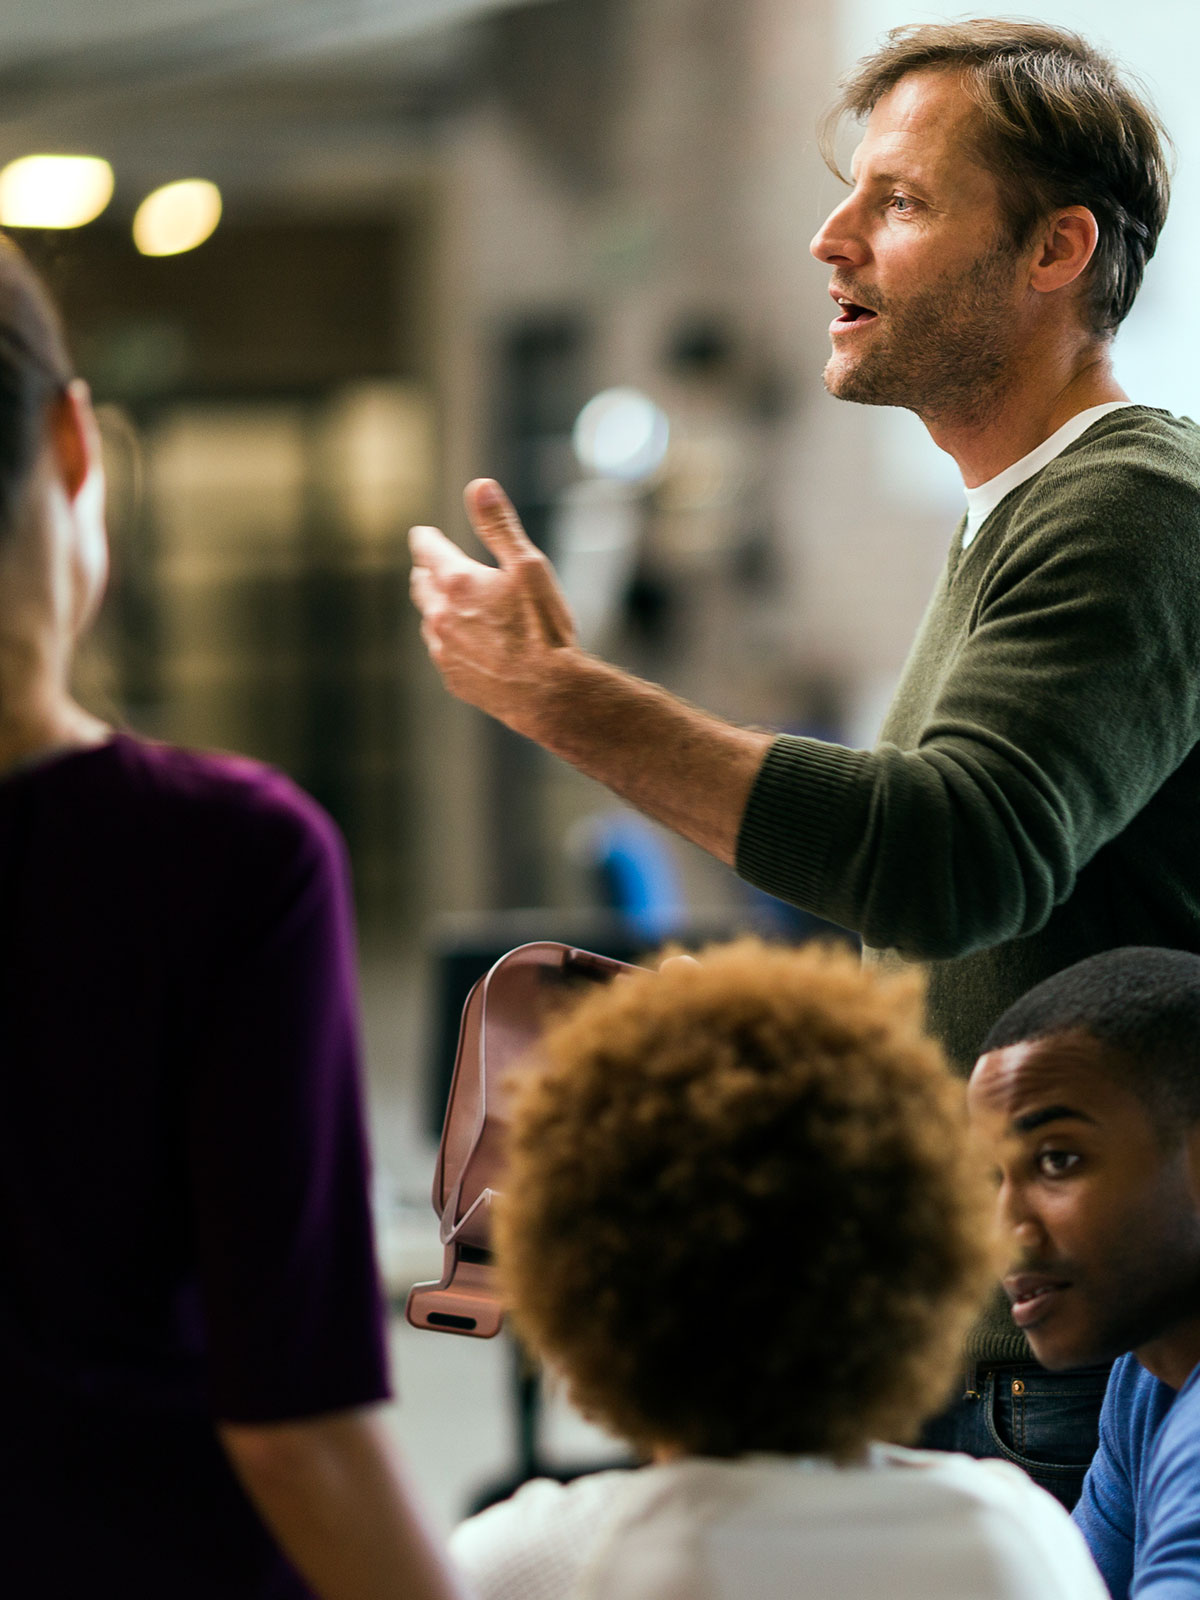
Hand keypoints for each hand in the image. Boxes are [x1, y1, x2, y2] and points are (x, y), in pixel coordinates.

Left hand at [409, 478, 576, 730]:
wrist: (549, 694)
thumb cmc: (544, 630)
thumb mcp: (529, 567)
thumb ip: (499, 526)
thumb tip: (479, 486)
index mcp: (457, 582)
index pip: (427, 549)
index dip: (426, 538)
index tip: (424, 535)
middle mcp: (440, 615)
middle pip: (421, 584)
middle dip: (426, 571)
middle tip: (432, 566)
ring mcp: (443, 649)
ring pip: (429, 620)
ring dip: (437, 608)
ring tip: (452, 606)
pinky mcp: (452, 677)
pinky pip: (441, 651)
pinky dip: (448, 640)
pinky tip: (465, 642)